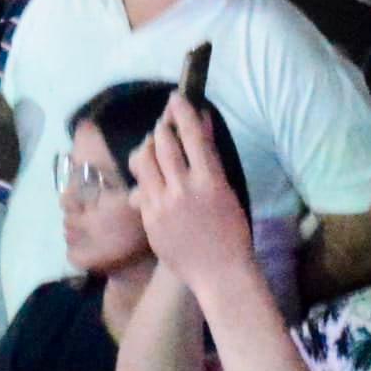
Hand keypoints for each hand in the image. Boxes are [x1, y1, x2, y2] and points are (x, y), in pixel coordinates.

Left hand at [125, 88, 258, 287]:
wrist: (219, 272)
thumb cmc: (231, 231)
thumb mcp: (227, 190)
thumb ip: (210, 157)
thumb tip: (201, 123)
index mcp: (210, 180)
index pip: (191, 134)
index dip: (181, 111)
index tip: (176, 98)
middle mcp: (183, 189)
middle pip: (162, 143)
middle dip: (161, 129)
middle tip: (164, 127)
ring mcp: (162, 204)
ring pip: (143, 161)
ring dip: (147, 148)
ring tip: (153, 149)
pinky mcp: (148, 218)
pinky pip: (139, 188)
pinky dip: (145, 180)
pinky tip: (152, 182)